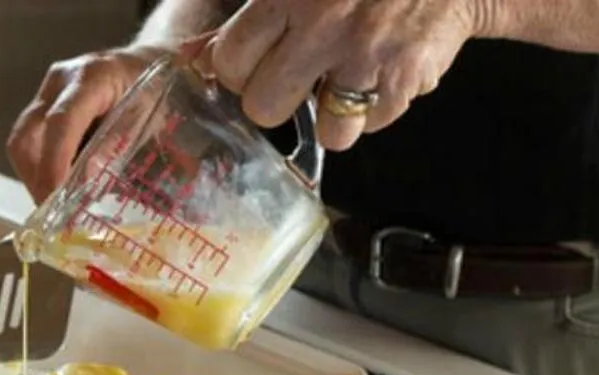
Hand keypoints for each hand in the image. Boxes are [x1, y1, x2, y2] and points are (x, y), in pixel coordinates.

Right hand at [8, 45, 173, 201]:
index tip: (53, 198)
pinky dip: (41, 169)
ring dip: (35, 178)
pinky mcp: (41, 107)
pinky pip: (29, 143)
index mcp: (92, 77)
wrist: (144, 63)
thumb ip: (112, 148)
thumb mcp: (143, 120)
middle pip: (28, 135)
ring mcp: (46, 93)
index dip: (54, 162)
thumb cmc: (151, 90)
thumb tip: (82, 185)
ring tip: (55, 204)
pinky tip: (58, 186)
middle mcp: (60, 81)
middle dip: (36, 178)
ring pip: (23, 142)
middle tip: (52, 214)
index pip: (60, 121)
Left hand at [210, 0, 480, 150]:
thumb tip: (194, 59)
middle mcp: (323, 26)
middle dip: (281, 100)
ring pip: (328, 132)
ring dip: (339, 116)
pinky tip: (386, 71)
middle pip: (265, 108)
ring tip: (351, 79)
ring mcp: (365, 55)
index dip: (240, 71)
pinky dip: (380, 107)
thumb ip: (252, 18)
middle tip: (301, 78)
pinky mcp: (404, 77)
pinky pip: (374, 125)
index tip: (258, 64)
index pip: (229, 62)